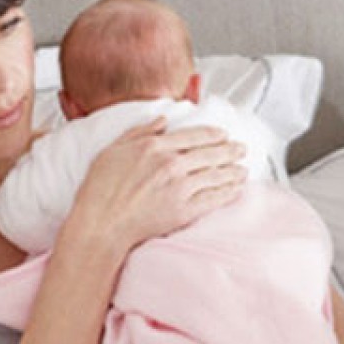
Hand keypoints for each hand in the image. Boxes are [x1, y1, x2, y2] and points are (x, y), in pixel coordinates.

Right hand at [69, 118, 247, 252]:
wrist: (102, 223)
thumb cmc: (100, 189)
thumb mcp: (113, 149)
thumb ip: (139, 132)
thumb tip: (162, 120)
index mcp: (155, 146)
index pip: (194, 135)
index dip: (213, 134)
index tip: (223, 134)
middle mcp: (171, 163)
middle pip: (211, 152)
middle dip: (230, 150)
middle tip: (242, 149)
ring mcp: (180, 187)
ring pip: (216, 174)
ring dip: (233, 170)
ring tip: (243, 169)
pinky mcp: (184, 210)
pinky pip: (214, 198)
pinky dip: (228, 192)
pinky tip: (236, 189)